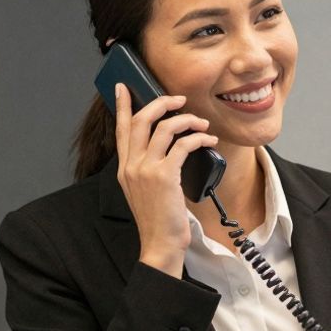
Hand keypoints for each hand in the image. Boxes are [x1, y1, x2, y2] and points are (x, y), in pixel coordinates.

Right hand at [113, 83, 217, 276]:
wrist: (160, 243)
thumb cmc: (158, 219)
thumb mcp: (145, 190)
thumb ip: (149, 167)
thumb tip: (170, 144)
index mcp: (125, 168)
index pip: (121, 129)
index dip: (123, 105)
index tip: (123, 87)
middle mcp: (131, 165)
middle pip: (142, 120)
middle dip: (161, 103)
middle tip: (179, 99)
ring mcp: (146, 170)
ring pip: (164, 128)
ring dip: (187, 120)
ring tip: (202, 124)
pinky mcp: (164, 176)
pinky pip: (183, 145)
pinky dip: (198, 138)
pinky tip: (208, 141)